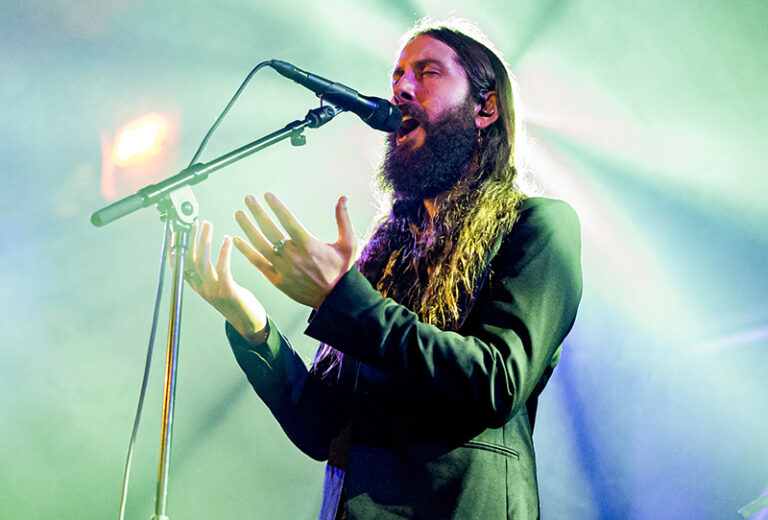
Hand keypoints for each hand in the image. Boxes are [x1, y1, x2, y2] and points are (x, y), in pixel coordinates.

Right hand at [182, 220, 267, 344]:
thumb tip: (202, 249)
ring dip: (204, 241)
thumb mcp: (216, 284)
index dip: (177, 246)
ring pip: (203, 263)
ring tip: (207, 224)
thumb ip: (208, 270)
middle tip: (194, 221)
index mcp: (197, 285)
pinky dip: (223, 253)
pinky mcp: (228, 293)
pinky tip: (226, 239)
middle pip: (190, 260)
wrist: (248, 323)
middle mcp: (201, 288)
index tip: (177, 230)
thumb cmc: (234, 300)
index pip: (181, 263)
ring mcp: (213, 291)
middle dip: (190, 239)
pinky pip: (222, 269)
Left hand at [233, 193, 356, 309]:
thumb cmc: (342, 270)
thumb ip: (343, 220)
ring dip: (247, 228)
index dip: (277, 207)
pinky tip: (236, 240)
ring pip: (260, 245)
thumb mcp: (348, 244)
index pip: (289, 221)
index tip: (267, 195)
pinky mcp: (277, 280)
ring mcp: (283, 269)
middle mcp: (294, 256)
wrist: (335, 300)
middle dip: (258, 213)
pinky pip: (258, 263)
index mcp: (309, 245)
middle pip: (270, 230)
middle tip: (248, 199)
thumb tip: (343, 198)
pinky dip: (246, 251)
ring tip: (239, 214)